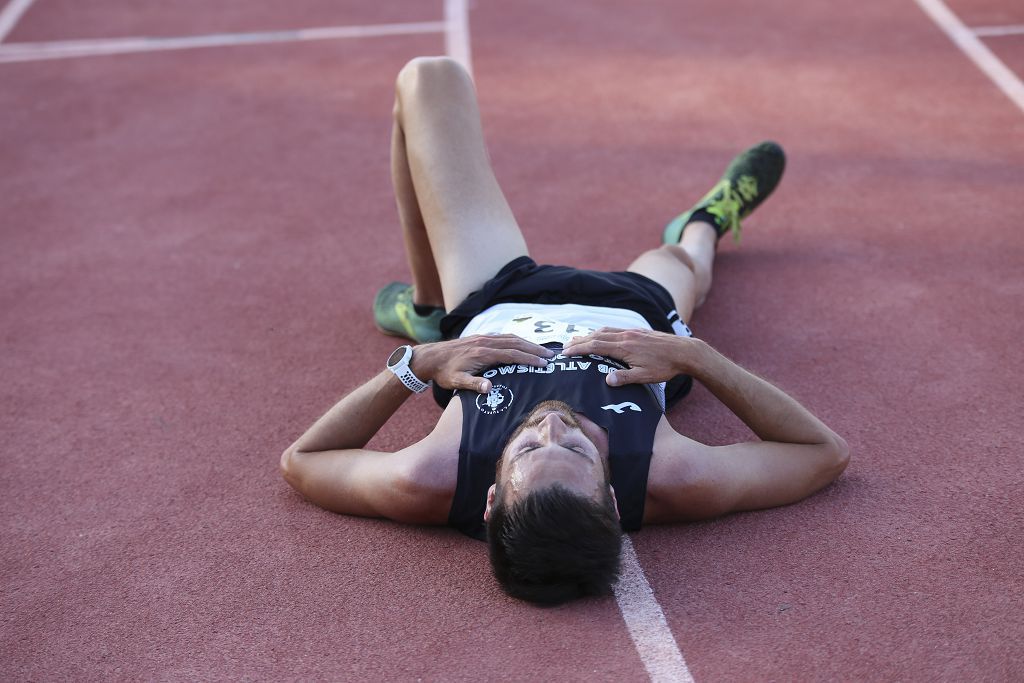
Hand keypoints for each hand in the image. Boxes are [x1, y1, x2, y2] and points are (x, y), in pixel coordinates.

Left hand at [410, 334, 554, 393]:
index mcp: (483, 353)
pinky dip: (517, 340)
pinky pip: (504, 337)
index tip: (544, 362)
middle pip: (516, 343)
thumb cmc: (444, 372)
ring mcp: (484, 337)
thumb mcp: (456, 381)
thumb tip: (490, 389)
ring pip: (511, 338)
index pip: (512, 354)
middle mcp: (486, 342)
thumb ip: (473, 384)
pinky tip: (523, 345)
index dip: (529, 358)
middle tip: (552, 354)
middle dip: (535, 348)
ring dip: (528, 343)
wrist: (430, 357)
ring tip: (542, 350)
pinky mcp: (481, 337)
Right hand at [561, 328, 697, 386]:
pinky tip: (602, 336)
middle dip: (580, 341)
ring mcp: (632, 332)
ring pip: (606, 331)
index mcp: (624, 348)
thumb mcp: (644, 377)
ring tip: (579, 340)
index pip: (595, 346)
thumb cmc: (665, 367)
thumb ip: (624, 378)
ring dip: (590, 335)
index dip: (579, 348)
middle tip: (566, 346)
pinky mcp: (638, 331)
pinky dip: (603, 332)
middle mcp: (626, 336)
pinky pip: (615, 330)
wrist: (684, 351)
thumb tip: (607, 380)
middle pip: (597, 336)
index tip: (566, 352)